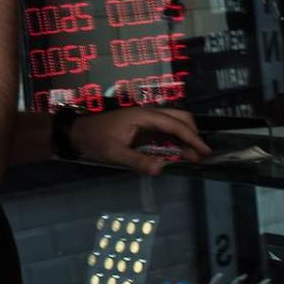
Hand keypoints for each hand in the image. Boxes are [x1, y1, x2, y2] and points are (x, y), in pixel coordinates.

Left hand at [70, 108, 212, 175]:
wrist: (78, 133)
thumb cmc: (95, 140)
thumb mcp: (114, 152)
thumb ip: (138, 160)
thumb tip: (161, 169)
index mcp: (143, 116)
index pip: (174, 124)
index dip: (192, 138)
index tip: (205, 151)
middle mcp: (148, 114)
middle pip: (180, 118)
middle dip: (193, 135)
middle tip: (201, 156)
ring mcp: (146, 120)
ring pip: (174, 124)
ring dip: (185, 139)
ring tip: (193, 159)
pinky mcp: (143, 128)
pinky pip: (164, 132)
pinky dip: (175, 141)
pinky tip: (178, 155)